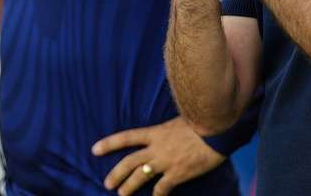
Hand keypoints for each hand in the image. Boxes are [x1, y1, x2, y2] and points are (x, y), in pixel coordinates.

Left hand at [92, 116, 225, 195]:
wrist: (216, 130)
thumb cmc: (201, 122)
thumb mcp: (178, 121)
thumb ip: (167, 130)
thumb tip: (163, 133)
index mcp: (155, 132)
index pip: (126, 137)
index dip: (109, 143)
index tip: (94, 149)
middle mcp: (157, 148)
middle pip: (129, 162)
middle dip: (116, 173)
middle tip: (107, 183)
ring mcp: (166, 162)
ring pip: (141, 176)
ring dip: (129, 186)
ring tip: (121, 194)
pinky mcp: (178, 173)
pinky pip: (162, 188)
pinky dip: (158, 194)